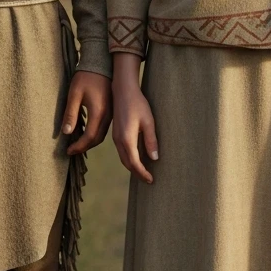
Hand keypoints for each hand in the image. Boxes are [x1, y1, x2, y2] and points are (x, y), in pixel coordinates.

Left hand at [62, 70, 111, 155]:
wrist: (101, 64)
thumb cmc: (86, 77)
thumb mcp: (74, 94)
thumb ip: (70, 114)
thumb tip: (66, 133)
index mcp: (98, 112)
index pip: (89, 137)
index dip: (78, 146)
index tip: (68, 150)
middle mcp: (108, 115)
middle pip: (97, 139)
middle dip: (84, 147)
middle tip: (72, 150)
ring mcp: (112, 113)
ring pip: (102, 135)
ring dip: (90, 142)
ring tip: (78, 144)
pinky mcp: (112, 110)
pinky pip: (105, 128)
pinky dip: (96, 134)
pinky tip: (87, 133)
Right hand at [111, 54, 157, 183]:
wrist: (123, 90)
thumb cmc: (138, 104)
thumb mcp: (148, 122)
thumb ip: (151, 141)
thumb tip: (154, 158)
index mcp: (126, 139)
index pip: (134, 163)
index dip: (142, 173)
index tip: (151, 180)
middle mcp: (119, 141)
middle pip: (127, 163)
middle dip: (137, 173)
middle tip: (148, 180)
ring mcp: (115, 137)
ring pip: (123, 158)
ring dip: (132, 167)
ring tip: (144, 172)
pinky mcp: (116, 133)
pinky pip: (122, 151)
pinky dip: (129, 159)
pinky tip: (137, 158)